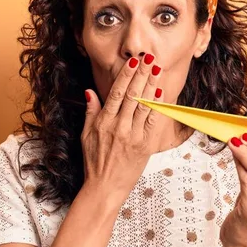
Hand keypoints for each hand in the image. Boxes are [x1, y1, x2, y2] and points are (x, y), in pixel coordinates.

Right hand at [81, 54, 164, 203]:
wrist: (104, 187)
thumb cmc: (94, 162)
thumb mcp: (86, 135)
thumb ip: (91, 112)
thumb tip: (90, 91)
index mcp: (104, 122)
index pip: (117, 93)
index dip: (126, 75)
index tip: (133, 62)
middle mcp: (119, 127)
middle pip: (133, 95)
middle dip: (142, 75)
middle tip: (149, 58)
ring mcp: (133, 136)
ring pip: (144, 105)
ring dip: (151, 85)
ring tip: (157, 70)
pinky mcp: (144, 145)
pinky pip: (153, 121)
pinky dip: (157, 106)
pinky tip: (161, 93)